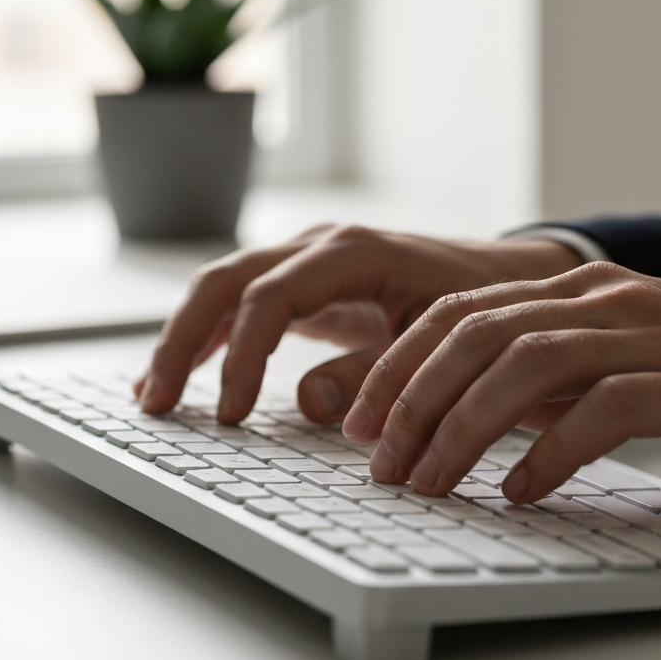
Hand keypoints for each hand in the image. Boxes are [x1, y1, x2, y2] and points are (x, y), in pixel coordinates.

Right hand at [134, 224, 581, 423]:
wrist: (506, 279)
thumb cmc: (480, 306)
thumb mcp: (436, 343)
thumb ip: (377, 373)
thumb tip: (308, 406)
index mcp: (352, 252)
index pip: (270, 296)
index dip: (242, 354)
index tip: (231, 413)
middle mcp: (322, 246)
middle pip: (227, 281)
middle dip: (184, 339)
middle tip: (158, 402)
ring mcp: (312, 260)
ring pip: (226, 287)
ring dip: (188, 337)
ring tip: (154, 395)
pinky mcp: (312, 283)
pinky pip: (246, 303)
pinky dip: (214, 336)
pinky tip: (190, 374)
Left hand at [345, 261, 660, 503]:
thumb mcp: (624, 368)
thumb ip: (555, 377)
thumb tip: (471, 415)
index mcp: (585, 291)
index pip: (465, 313)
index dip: (402, 364)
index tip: (361, 421)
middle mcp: (611, 300)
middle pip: (480, 331)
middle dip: (414, 397)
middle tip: (379, 462)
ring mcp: (655, 335)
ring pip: (529, 363)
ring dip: (464, 428)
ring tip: (427, 483)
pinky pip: (605, 409)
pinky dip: (552, 450)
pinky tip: (521, 490)